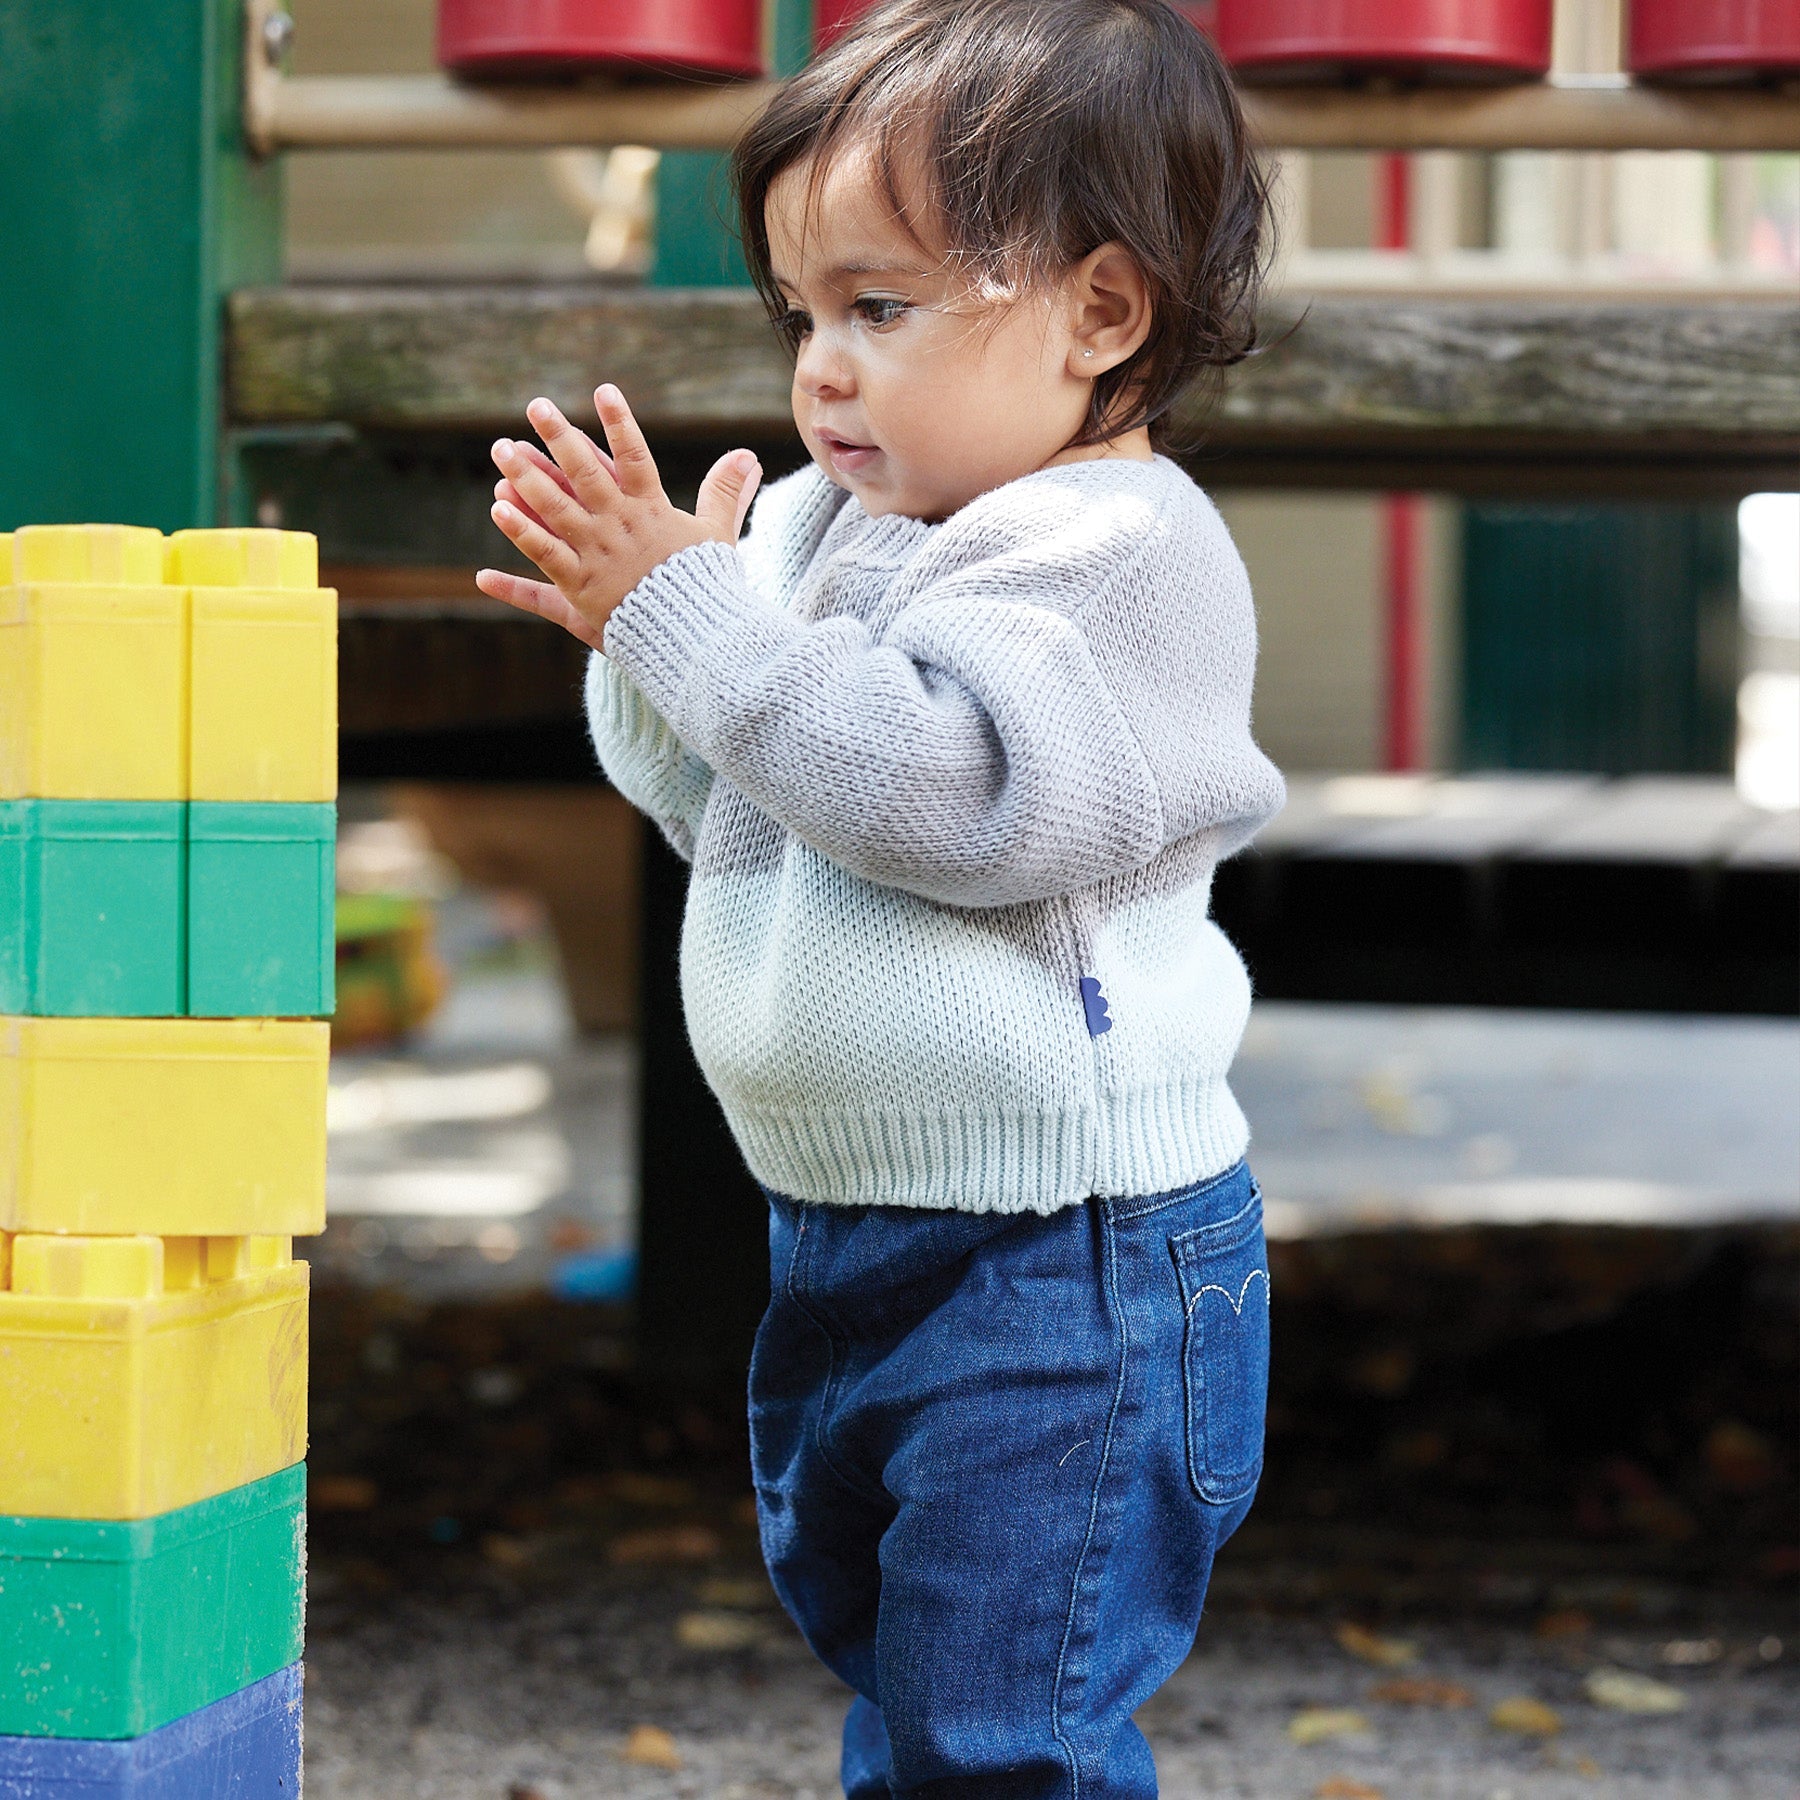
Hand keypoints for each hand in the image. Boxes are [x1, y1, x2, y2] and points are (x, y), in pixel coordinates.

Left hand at [475, 384, 760, 650]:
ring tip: (503, 450)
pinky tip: (498, 512)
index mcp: (652, 512)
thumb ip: (725, 493)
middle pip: (585, 474)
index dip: (620, 423)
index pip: (635, 458)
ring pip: (555, 510)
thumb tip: (749, 455)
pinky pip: (544, 560)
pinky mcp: (580, 588)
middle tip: (537, 405)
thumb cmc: (707, 588)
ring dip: (526, 478)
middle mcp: (619, 527)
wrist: (696, 640)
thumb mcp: (718, 537)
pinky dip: (521, 536)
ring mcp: (596, 556)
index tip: (604, 390)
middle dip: (559, 437)